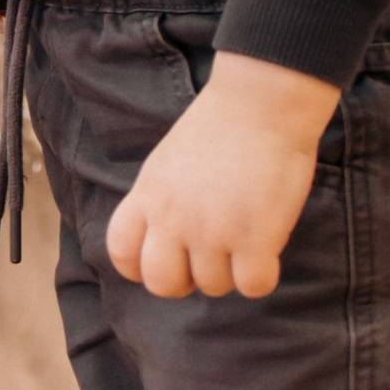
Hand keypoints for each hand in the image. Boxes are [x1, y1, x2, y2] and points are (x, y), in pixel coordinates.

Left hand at [108, 52, 337, 298]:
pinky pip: (253, 286)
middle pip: (162, 283)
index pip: (121, 251)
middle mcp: (173, 218)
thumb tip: (165, 243)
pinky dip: (263, 274)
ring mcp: (212, 231)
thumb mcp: (168, 163)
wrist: (262, 102)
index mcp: (149, 196)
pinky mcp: (254, 238)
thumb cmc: (220, 128)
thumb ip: (160, 203)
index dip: (140, 266)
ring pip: (214, 287)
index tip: (167, 260)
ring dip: (232, 271)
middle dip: (186, 281)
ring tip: (245, 235)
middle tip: (208, 259)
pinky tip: (268, 247)